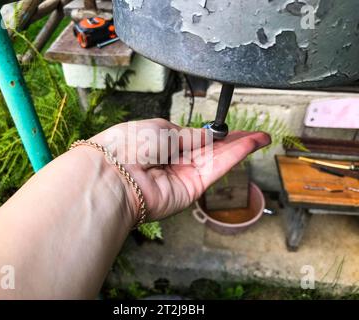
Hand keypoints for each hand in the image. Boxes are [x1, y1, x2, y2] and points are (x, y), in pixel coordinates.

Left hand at [92, 118, 270, 221]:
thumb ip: (188, 134)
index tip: (230, 128)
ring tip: (260, 137)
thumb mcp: (161, 130)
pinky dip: (233, 157)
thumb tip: (206, 135)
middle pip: (209, 150)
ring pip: (216, 159)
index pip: (192, 137)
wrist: (115, 173)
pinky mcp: (190, 189)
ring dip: (239, 148)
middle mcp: (172, 160)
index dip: (212, 133)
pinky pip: (215, 169)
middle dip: (232, 141)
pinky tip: (249, 145)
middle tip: (255, 134)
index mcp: (160, 142)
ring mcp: (182, 175)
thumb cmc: (129, 146)